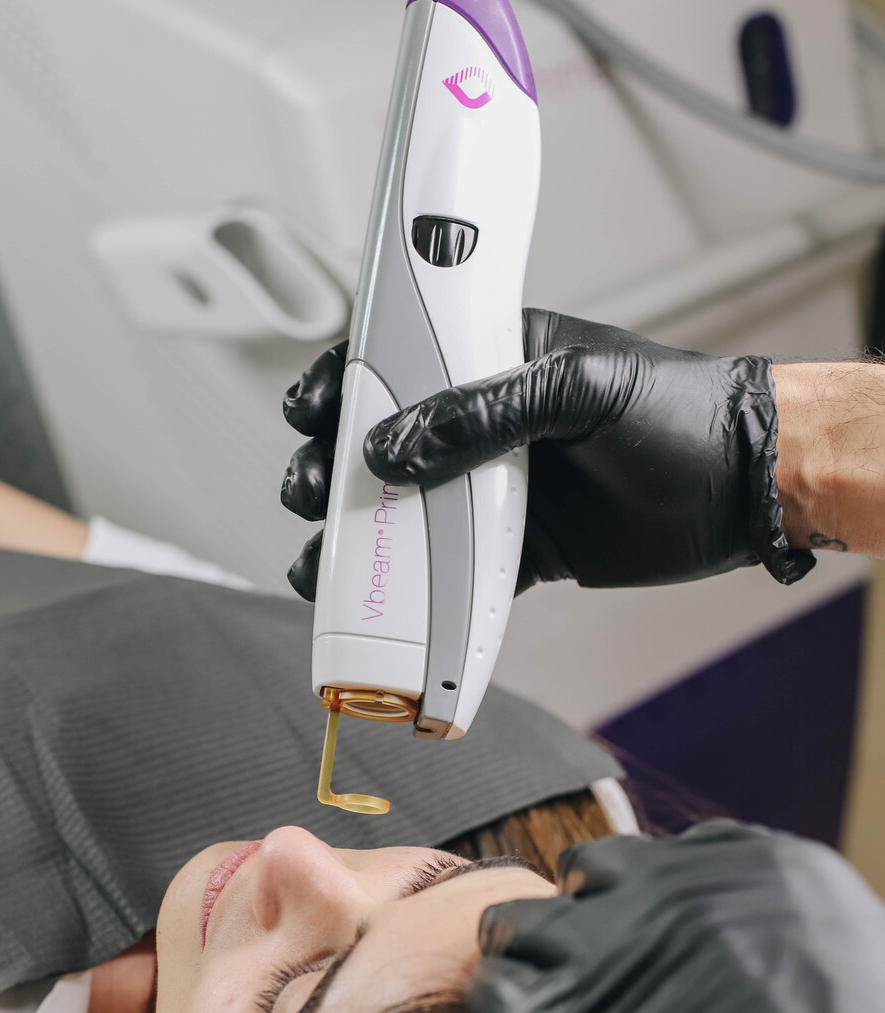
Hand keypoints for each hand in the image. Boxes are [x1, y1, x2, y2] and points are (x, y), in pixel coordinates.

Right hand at [280, 314, 814, 599]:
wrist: (741, 488)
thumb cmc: (680, 413)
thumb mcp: (578, 390)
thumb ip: (484, 413)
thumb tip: (394, 446)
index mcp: (495, 360)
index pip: (400, 358)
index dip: (344, 381)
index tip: (308, 409)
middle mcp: (487, 426)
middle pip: (384, 446)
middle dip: (333, 471)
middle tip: (311, 493)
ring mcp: (499, 490)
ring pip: (408, 515)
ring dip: (360, 540)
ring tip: (326, 565)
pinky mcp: (521, 549)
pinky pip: (456, 575)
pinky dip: (421, 599)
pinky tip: (389, 614)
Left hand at [468, 823, 884, 1012]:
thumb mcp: (859, 954)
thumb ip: (787, 923)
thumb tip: (747, 931)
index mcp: (743, 864)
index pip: (658, 854)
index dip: (643, 898)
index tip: (646, 937)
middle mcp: (663, 892)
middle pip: (583, 873)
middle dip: (583, 911)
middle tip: (593, 964)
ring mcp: (603, 953)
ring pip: (517, 920)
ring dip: (525, 952)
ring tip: (548, 994)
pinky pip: (495, 986)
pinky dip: (504, 1004)